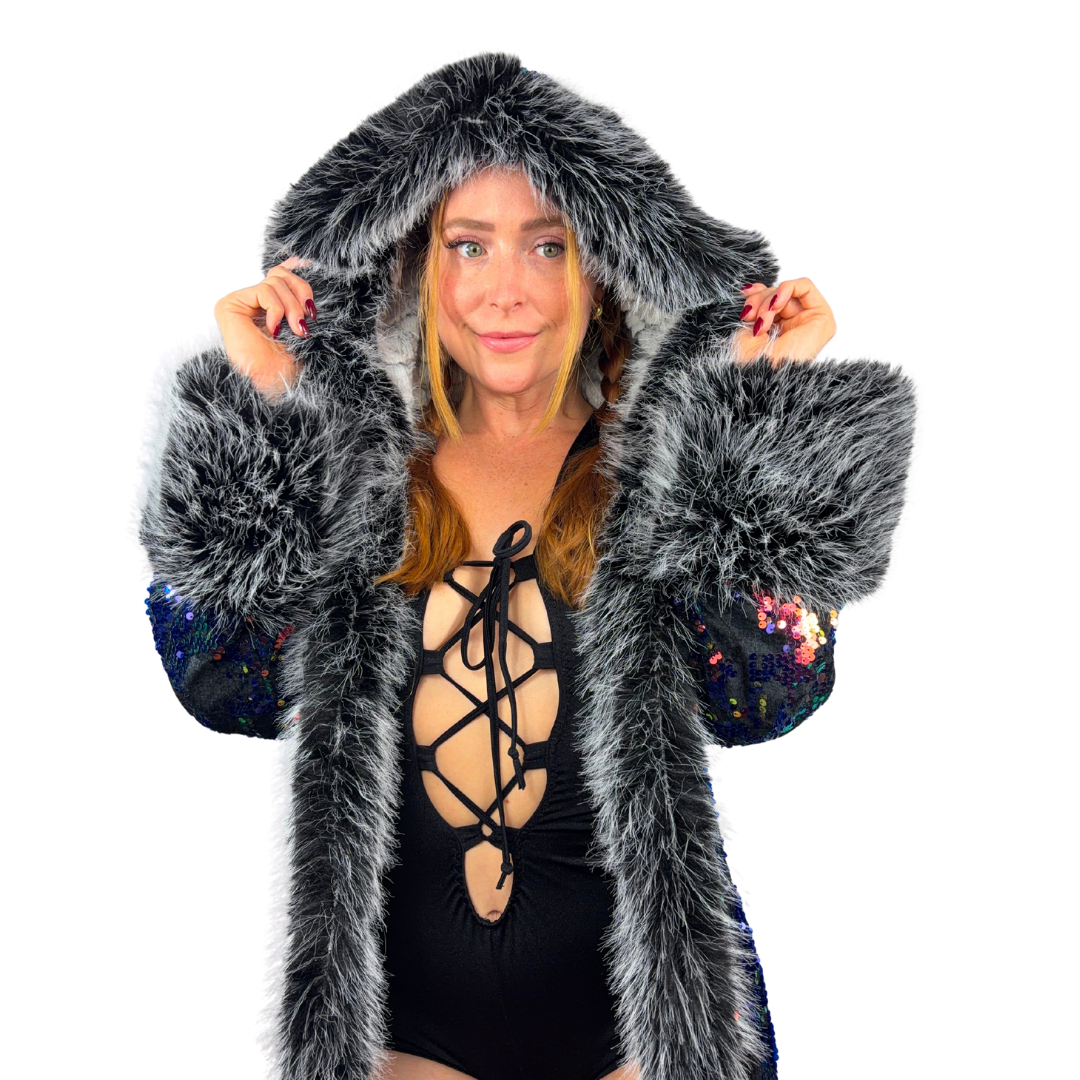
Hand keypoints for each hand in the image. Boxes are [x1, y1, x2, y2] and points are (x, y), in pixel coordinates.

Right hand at [213, 256, 314, 398]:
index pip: (280, 276)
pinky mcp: (229, 305)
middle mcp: (250, 304)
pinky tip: (274, 330)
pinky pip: (264, 291)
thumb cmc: (285, 367)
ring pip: (274, 282)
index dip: (296, 271)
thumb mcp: (299, 327)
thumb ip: (297, 299)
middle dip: (299, 295)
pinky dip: (277, 310)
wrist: (274, 386)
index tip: (311, 266)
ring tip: (294, 331)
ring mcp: (238, 304)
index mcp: (266, 309)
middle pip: (279, 275)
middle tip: (304, 322)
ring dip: (291, 307)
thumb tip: (299, 263)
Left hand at [733, 277, 835, 363]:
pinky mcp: (823, 319)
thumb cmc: (751, 363)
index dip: (757, 296)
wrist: (760, 380)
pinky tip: (774, 306)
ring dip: (768, 301)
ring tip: (760, 322)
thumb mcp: (748, 326)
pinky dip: (785, 289)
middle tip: (749, 318)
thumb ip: (756, 304)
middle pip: (778, 295)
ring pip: (788, 290)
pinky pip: (805, 286)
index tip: (744, 305)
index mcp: (781, 330)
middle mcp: (797, 326)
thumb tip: (754, 287)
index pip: (773, 300)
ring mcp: (811, 322)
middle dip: (759, 301)